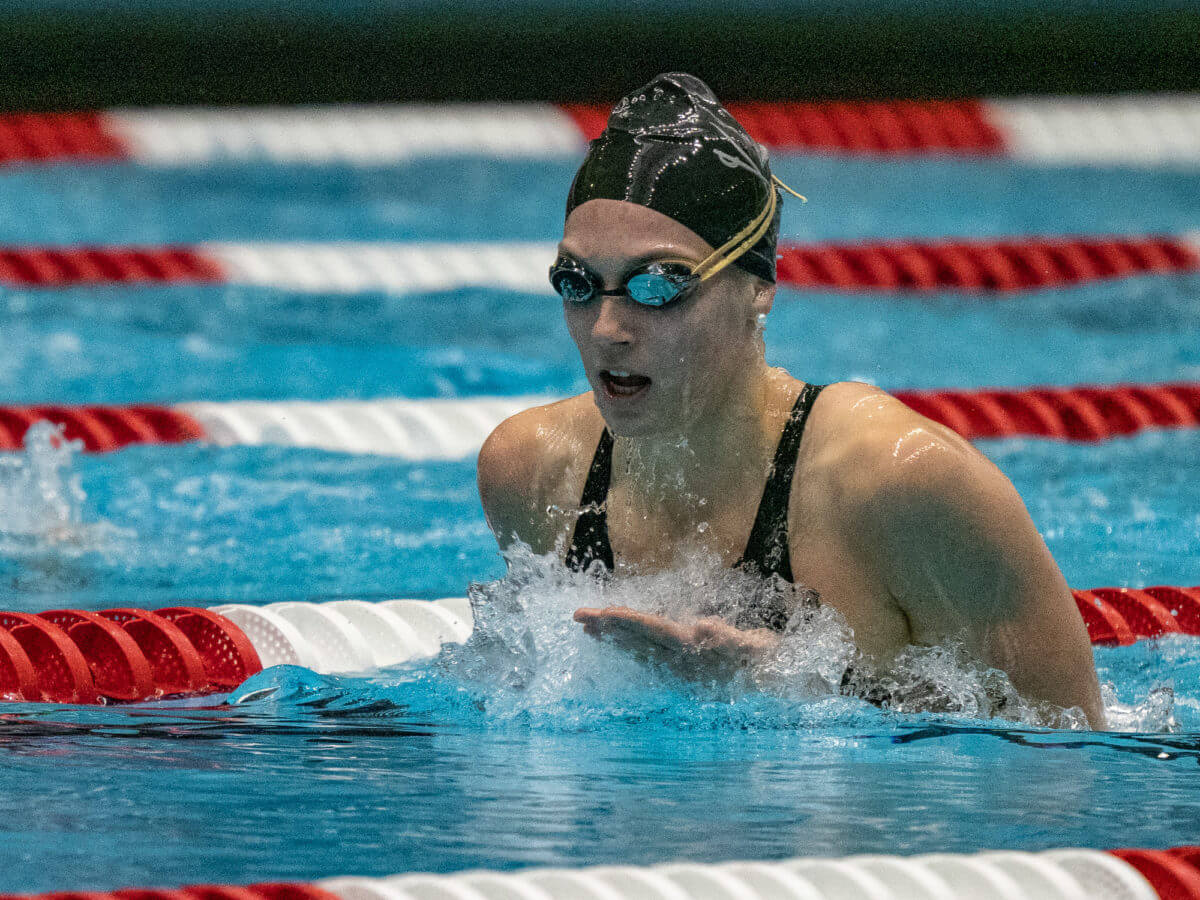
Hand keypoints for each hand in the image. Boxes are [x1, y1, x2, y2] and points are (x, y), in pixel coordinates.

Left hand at [573, 606, 779, 679]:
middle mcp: (682, 663)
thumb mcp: (753, 646)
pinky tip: (620, 645)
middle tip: (578, 616)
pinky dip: (632, 649)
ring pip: (640, 651)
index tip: (602, 613)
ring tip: (590, 628)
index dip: (627, 621)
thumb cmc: (766, 661)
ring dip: (615, 639)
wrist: (776, 686)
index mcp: (695, 652)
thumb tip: (702, 628)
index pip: (652, 631)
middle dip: (608, 628)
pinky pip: (650, 660)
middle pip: (638, 642)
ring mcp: (680, 672)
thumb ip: (726, 637)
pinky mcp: (682, 677)